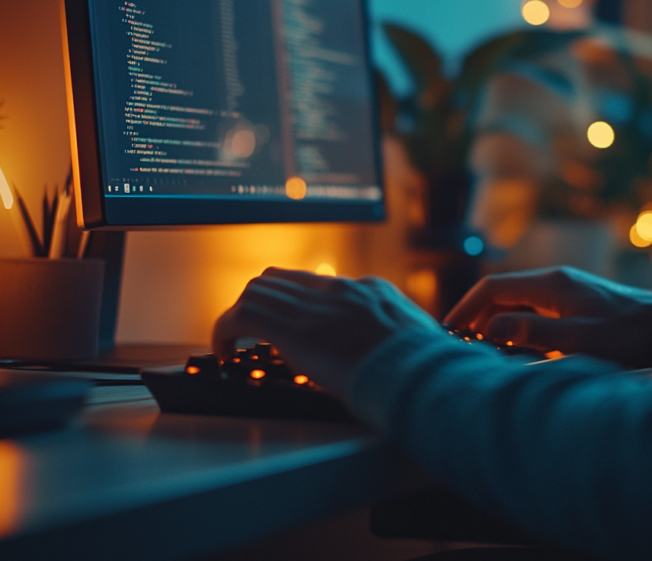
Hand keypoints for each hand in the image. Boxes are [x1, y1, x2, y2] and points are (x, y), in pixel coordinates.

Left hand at [213, 268, 442, 399]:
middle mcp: (339, 290)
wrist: (419, 372)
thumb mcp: (420, 341)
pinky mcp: (292, 327)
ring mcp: (315, 305)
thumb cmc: (426, 367)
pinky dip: (225, 330)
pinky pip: (240, 315)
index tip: (292, 327)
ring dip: (242, 316)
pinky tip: (225, 353)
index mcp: (370, 291)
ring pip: (257, 289)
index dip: (297, 306)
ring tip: (236, 344)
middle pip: (282, 278)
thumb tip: (399, 354)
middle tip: (256, 333)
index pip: (319, 285)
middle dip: (264, 303)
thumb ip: (400, 339)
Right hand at [444, 267, 651, 367]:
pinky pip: (535, 315)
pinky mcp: (575, 307)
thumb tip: (488, 328)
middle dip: (478, 319)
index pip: (493, 288)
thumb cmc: (626, 336)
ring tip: (483, 353)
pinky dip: (518, 331)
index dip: (466, 307)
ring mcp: (565, 294)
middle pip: (502, 296)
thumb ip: (531, 333)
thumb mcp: (576, 339)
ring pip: (517, 307)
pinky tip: (516, 352)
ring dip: (498, 327)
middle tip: (461, 346)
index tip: (448, 330)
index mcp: (550, 284)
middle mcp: (554, 283)